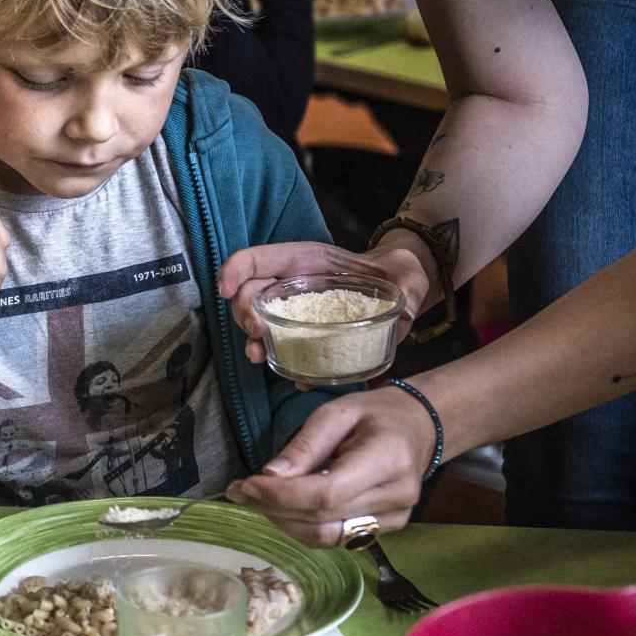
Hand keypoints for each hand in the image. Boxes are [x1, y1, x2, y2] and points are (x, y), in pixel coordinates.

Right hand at [216, 240, 430, 364]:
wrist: (401, 289)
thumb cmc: (399, 272)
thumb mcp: (410, 274)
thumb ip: (411, 289)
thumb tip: (406, 313)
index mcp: (309, 261)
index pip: (259, 258)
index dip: (236, 269)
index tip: (225, 289)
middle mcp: (295, 285)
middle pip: (250, 293)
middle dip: (245, 313)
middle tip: (258, 333)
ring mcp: (298, 311)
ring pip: (259, 321)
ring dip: (253, 340)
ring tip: (259, 356)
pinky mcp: (307, 334)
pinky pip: (285, 347)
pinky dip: (284, 361)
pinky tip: (294, 377)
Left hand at [224, 386, 434, 546]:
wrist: (418, 427)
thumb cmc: (375, 414)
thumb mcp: (336, 412)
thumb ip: (304, 446)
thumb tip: (269, 476)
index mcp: (388, 459)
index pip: (327, 494)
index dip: (282, 495)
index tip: (247, 483)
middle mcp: (396, 496)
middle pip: (322, 518)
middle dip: (272, 507)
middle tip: (239, 490)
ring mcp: (395, 518)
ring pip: (325, 536)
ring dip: (282, 521)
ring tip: (254, 499)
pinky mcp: (386, 529)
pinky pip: (335, 538)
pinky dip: (301, 526)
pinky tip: (282, 508)